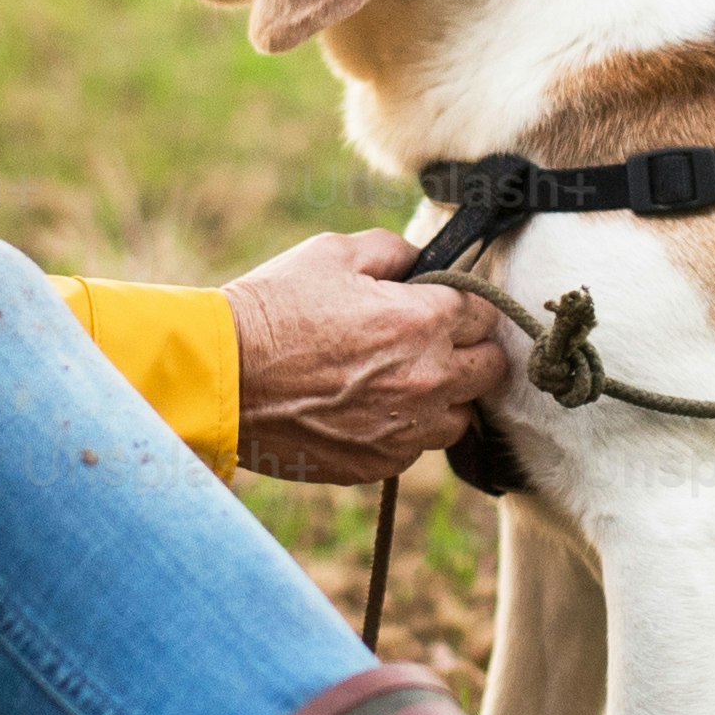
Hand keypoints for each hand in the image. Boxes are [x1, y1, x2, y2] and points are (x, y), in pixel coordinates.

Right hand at [227, 228, 511, 483]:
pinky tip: (369, 410)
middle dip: (470, 349)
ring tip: (402, 382)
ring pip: (461, 416)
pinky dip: (404, 430)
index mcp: (422, 321)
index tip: (441, 305)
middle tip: (435, 342)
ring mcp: (406, 429)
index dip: (464, 304)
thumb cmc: (275, 308)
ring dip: (444, 397)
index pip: (485, 312)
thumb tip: (421, 262)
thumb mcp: (333, 253)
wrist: (223, 378)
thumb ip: (393, 251)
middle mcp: (427, 379)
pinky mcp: (380, 463)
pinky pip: (417, 448)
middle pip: (491, 367)